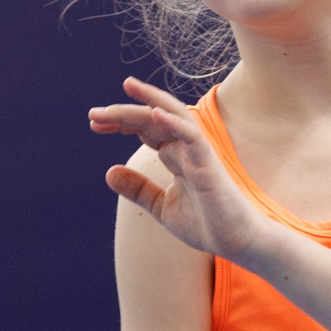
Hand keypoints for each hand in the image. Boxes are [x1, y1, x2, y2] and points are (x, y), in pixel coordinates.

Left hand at [88, 78, 278, 262]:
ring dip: (149, 101)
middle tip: (93, 114)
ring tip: (127, 88)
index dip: (121, 122)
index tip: (94, 124)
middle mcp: (186, 147)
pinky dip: (174, 123)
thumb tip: (109, 171)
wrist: (237, 243)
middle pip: (153, 117)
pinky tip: (154, 114)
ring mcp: (198, 152)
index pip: (145, 128)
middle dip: (124, 112)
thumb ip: (138, 190)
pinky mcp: (209, 164)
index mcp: (175, 155)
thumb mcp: (162, 207)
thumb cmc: (206, 224)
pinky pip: (191, 136)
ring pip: (173, 116)